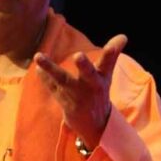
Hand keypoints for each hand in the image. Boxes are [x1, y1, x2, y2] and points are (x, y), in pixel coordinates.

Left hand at [33, 34, 127, 148]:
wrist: (94, 124)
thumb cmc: (98, 92)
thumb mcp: (107, 75)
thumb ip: (111, 55)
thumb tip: (123, 36)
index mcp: (102, 77)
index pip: (109, 62)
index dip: (112, 52)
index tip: (120, 39)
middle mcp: (91, 86)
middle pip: (88, 74)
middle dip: (84, 66)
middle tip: (79, 56)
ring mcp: (76, 94)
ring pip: (62, 79)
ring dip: (50, 68)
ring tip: (38, 56)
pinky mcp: (64, 101)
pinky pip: (51, 87)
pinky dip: (44, 77)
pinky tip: (37, 68)